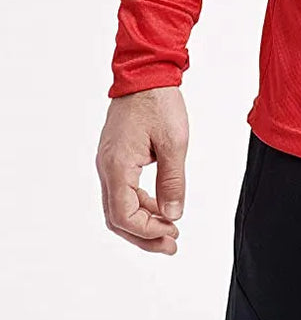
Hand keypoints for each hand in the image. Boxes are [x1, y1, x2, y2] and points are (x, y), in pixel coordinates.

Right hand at [96, 85, 188, 253]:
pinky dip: (141, 203)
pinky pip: (123, 190)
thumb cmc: (159, 103)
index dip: (147, 231)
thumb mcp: (174, 143)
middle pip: (117, 217)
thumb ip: (172, 182)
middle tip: (172, 245)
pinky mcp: (115, 156)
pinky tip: (161, 207)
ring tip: (171, 229)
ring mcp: (108, 162)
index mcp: (117, 166)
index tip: (173, 232)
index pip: (124, 215)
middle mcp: (107, 168)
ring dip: (143, 221)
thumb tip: (173, 214)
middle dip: (144, 235)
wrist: (145, 73)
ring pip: (119, 205)